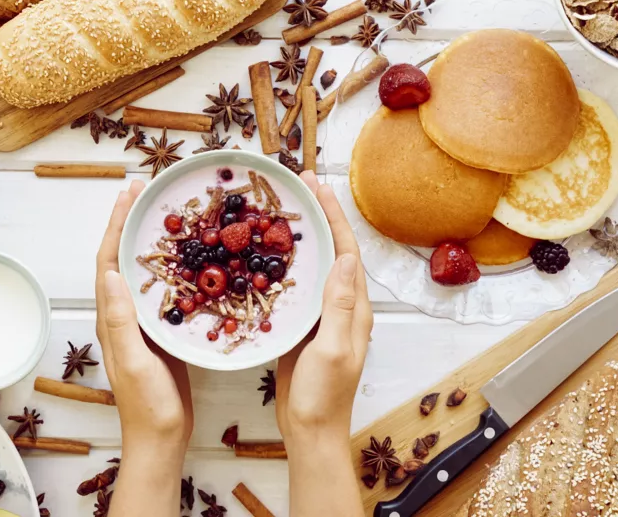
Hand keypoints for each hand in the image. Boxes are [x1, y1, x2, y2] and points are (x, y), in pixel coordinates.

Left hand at [94, 180, 193, 450]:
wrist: (162, 438)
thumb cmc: (148, 406)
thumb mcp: (134, 361)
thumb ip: (121, 320)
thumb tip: (111, 272)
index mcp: (112, 318)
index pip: (109, 261)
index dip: (117, 225)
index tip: (129, 194)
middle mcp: (123, 316)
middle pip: (123, 258)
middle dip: (131, 222)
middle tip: (148, 192)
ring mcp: (142, 324)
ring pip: (144, 272)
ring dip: (150, 240)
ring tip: (167, 214)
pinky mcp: (162, 333)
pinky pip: (164, 291)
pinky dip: (173, 267)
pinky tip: (192, 260)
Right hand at [276, 171, 370, 516]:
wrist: (309, 431)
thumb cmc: (323, 397)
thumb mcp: (332, 350)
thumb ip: (339, 307)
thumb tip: (346, 259)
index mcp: (354, 309)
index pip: (347, 251)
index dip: (333, 216)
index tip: (317, 187)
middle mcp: (341, 307)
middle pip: (331, 251)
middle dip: (318, 216)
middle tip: (297, 187)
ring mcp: (321, 316)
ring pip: (312, 266)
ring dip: (300, 236)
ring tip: (280, 209)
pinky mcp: (301, 327)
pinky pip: (295, 287)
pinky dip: (283, 264)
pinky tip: (264, 255)